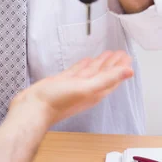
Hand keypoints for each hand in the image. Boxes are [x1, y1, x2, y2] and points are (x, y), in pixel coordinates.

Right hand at [10, 50, 133, 128]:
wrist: (33, 108)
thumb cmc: (57, 102)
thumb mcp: (86, 88)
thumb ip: (107, 79)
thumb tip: (128, 72)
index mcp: (95, 92)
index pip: (113, 78)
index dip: (121, 68)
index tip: (128, 57)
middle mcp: (86, 89)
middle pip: (104, 74)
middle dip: (113, 64)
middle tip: (121, 53)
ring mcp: (74, 86)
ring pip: (91, 72)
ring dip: (100, 63)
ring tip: (107, 54)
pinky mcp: (62, 82)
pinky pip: (77, 72)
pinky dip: (83, 65)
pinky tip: (85, 61)